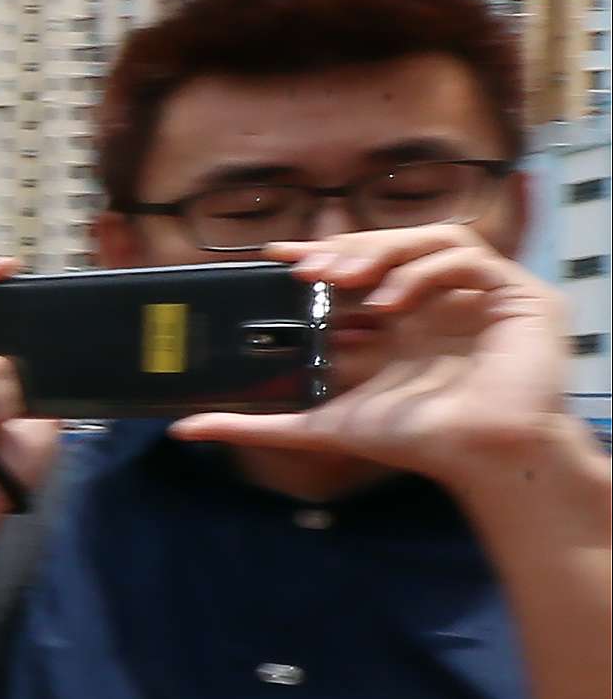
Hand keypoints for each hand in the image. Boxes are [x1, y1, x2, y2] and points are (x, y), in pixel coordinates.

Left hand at [178, 226, 581, 486]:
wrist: (482, 457)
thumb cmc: (418, 441)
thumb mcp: (321, 424)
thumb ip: (256, 424)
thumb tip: (183, 429)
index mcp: (397, 324)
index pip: (355, 275)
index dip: (316, 258)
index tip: (272, 257)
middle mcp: (435, 301)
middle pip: (387, 251)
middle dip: (343, 252)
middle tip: (305, 270)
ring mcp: (476, 293)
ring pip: (426, 241)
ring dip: (379, 252)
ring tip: (341, 279)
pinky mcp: (514, 293)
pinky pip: (467, 257)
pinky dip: (424, 270)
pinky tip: (392, 303)